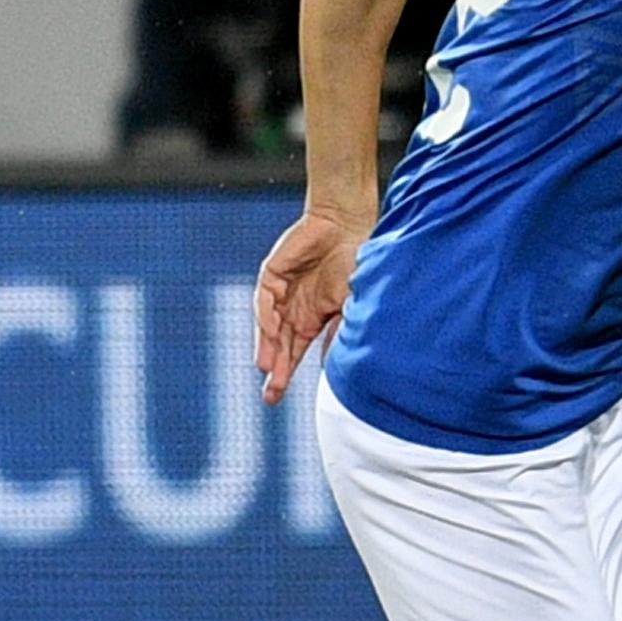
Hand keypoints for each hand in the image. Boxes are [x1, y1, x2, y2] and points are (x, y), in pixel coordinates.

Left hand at [254, 206, 368, 403]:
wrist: (348, 223)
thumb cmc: (357, 261)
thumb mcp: (352, 304)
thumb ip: (340, 332)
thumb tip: (333, 365)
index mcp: (313, 318)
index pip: (294, 352)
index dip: (285, 374)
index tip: (276, 397)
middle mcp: (295, 309)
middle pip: (279, 345)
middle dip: (275, 370)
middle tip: (271, 396)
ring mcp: (282, 292)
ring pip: (269, 326)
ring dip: (268, 348)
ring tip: (268, 369)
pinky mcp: (273, 274)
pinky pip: (265, 300)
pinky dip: (266, 317)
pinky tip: (270, 333)